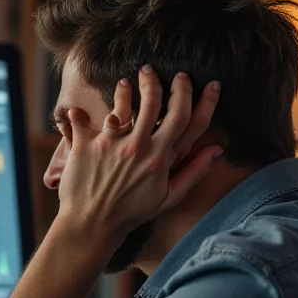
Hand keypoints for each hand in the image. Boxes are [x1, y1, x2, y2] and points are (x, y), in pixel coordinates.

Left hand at [56, 67, 222, 251]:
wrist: (92, 225)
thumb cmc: (132, 213)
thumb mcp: (169, 197)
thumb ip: (194, 172)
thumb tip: (218, 149)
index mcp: (160, 157)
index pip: (187, 119)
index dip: (201, 98)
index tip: (209, 84)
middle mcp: (138, 146)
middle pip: (157, 102)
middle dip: (166, 83)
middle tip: (166, 73)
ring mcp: (112, 144)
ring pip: (125, 103)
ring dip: (129, 88)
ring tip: (129, 80)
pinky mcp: (87, 145)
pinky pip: (83, 119)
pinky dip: (79, 113)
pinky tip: (79, 109)